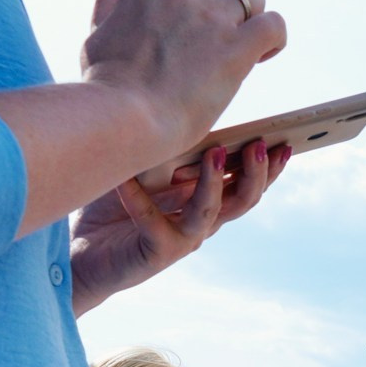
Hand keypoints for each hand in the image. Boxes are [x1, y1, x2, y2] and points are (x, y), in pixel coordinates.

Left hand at [70, 138, 289, 311]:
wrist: (81, 258)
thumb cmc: (109, 210)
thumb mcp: (140, 170)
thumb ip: (162, 149)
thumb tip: (170, 108)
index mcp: (203, 202)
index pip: (247, 184)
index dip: (269, 167)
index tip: (285, 141)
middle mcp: (199, 222)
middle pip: (243, 200)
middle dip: (257, 172)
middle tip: (261, 145)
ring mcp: (181, 240)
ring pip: (212, 212)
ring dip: (217, 182)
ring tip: (216, 153)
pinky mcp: (157, 253)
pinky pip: (154, 220)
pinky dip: (139, 196)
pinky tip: (127, 178)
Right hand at [82, 0, 287, 156]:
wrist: (122, 114)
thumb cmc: (103, 88)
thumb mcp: (97, 35)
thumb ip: (106, 3)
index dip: (192, 20)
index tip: (190, 50)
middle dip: (232, 2)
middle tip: (230, 37)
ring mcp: (209, 19)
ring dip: (255, 18)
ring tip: (249, 49)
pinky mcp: (236, 46)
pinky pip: (273, 24)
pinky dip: (274, 37)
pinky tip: (263, 56)